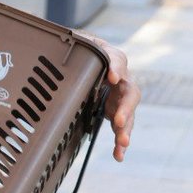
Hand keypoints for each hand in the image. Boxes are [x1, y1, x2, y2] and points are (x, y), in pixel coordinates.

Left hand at [77, 32, 139, 161]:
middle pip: (129, 93)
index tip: (112, 76)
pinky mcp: (117, 113)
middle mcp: (122, 79)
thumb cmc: (86, 49)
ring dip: (126, 130)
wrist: (93, 61)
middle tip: (119, 121)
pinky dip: (119, 143)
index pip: (117, 59)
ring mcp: (121, 98)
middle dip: (125, 108)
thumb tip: (63, 37)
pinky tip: (118, 155)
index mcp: (113, 58)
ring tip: (122, 143)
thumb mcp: (80, 41)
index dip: (116, 67)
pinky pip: (121, 129)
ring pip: (129, 115)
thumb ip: (76, 41)